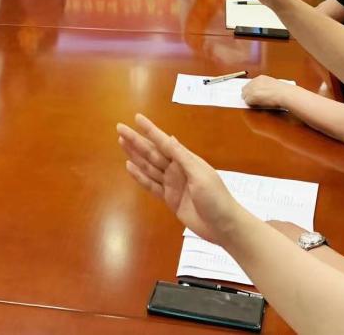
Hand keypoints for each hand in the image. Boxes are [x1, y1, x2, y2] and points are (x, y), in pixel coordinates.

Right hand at [117, 114, 242, 244]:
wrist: (223, 226)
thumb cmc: (216, 197)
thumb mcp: (199, 174)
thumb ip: (182, 157)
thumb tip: (169, 137)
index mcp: (186, 160)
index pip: (164, 141)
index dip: (150, 130)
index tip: (137, 118)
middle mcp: (177, 169)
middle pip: (152, 152)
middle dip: (136, 140)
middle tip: (120, 128)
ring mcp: (172, 184)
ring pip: (149, 166)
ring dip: (135, 155)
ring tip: (121, 142)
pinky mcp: (169, 199)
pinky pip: (151, 185)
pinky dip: (140, 176)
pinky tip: (129, 166)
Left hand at [241, 75, 293, 109]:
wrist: (284, 94)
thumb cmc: (282, 91)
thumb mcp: (272, 84)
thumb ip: (265, 86)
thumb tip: (261, 92)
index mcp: (260, 78)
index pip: (250, 84)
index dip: (251, 90)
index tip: (253, 94)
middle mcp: (254, 82)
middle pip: (244, 89)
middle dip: (247, 94)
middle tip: (252, 100)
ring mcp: (252, 89)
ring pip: (244, 95)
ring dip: (249, 99)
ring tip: (255, 103)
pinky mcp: (252, 96)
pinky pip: (247, 101)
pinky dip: (251, 104)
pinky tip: (257, 105)